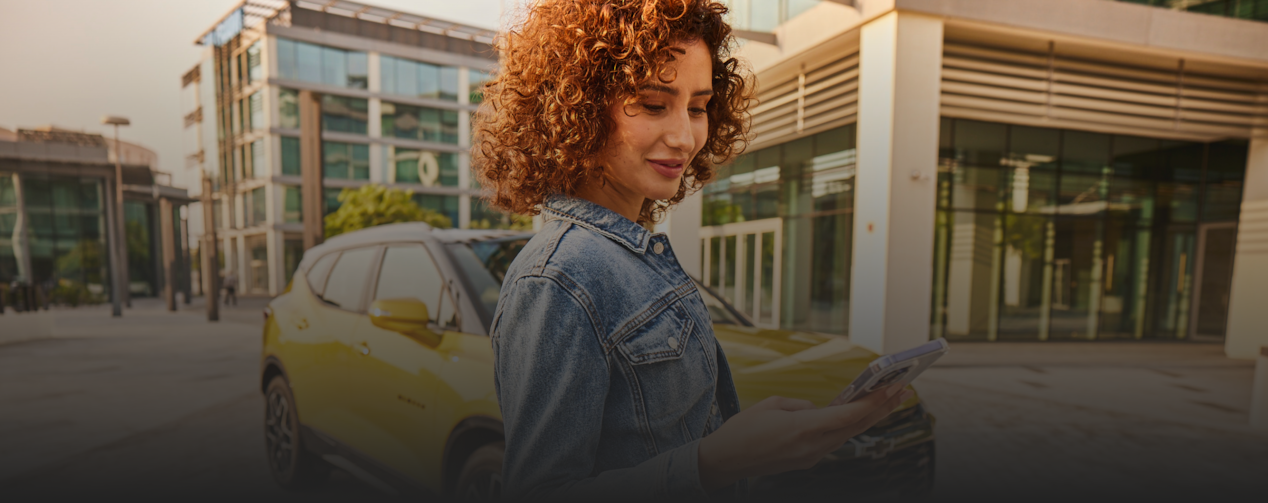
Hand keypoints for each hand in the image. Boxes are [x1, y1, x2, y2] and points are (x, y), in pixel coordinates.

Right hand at [697, 385, 912, 489]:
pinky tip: (857, 415)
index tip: (892, 388)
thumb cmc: (742, 431)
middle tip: (903, 391)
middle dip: (882, 408)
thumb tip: (817, 409)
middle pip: (856, 426)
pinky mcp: (806, 460)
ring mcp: (811, 457)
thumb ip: (800, 405)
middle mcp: (812, 446)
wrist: (725, 462)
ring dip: (869, 417)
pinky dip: (848, 426)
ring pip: (848, 435)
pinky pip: (833, 441)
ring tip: (888, 401)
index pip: (848, 415)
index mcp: (803, 428)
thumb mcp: (771, 405)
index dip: (873, 401)